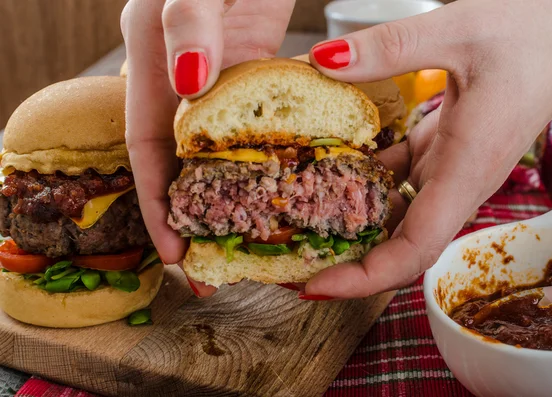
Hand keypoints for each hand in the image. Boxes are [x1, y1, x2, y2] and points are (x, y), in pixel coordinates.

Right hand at [120, 0, 294, 295]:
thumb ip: (186, 23)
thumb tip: (188, 84)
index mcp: (152, 63)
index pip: (147, 152)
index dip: (157, 205)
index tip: (177, 253)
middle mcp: (182, 78)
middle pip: (181, 162)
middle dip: (193, 216)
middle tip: (215, 265)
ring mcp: (220, 77)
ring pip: (217, 151)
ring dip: (228, 198)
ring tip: (248, 240)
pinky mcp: (255, 70)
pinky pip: (255, 126)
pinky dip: (262, 160)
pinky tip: (278, 187)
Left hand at [303, 0, 551, 297]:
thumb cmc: (536, 35)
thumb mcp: (457, 31)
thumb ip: (388, 49)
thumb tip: (323, 61)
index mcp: (466, 170)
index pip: (413, 251)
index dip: (363, 278)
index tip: (316, 286)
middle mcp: (457, 182)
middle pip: (398, 247)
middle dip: (346, 264)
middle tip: (291, 262)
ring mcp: (449, 170)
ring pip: (395, 218)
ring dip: (349, 224)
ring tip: (299, 221)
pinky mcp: (443, 152)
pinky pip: (398, 182)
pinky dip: (363, 182)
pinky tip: (332, 169)